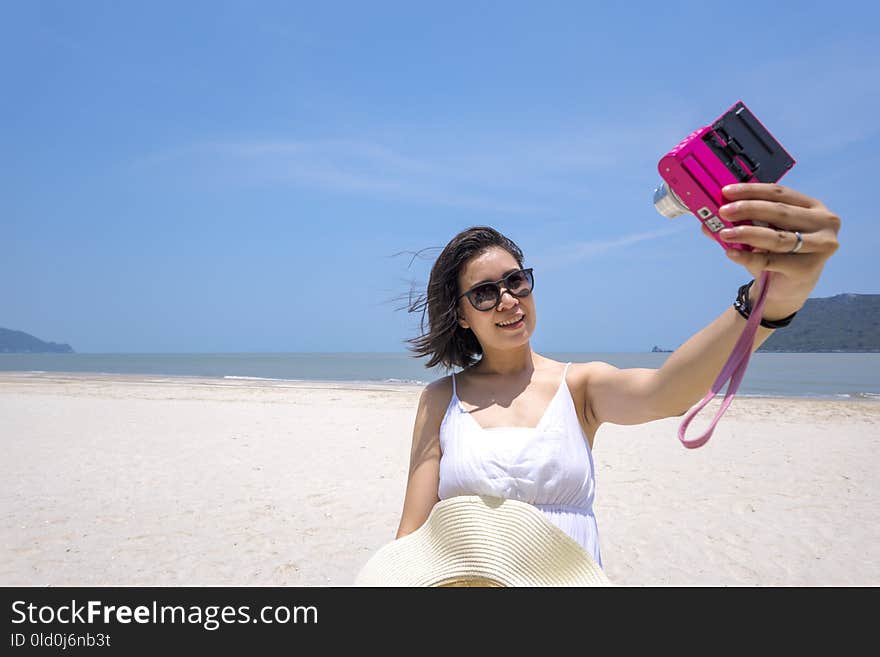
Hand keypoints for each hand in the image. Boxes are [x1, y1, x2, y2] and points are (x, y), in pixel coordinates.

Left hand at [700, 183, 840, 319]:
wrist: (785, 290)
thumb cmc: (775, 255)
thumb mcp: (759, 234)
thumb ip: (741, 222)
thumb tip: (709, 217)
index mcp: (812, 207)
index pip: (779, 192)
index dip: (751, 191)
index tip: (726, 192)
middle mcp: (824, 222)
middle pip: (779, 212)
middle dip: (748, 209)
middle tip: (723, 211)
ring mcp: (822, 245)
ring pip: (777, 237)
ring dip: (747, 234)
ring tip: (724, 234)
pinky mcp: (809, 268)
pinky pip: (772, 261)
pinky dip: (748, 257)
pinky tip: (731, 253)